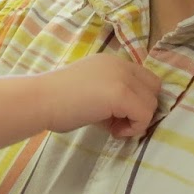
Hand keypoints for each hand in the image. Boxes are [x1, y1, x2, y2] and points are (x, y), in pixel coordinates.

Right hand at [41, 52, 160, 137]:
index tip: (117, 115)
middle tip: (118, 123)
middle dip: (141, 109)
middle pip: (154, 89)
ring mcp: (122, 77)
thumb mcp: (90, 93)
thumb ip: (112, 99)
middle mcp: (120, 64)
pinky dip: (134, 127)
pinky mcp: (121, 94)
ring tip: (113, 128)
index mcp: (112, 62)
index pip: (144, 79)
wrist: (39, 100)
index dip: (137, 100)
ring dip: (137, 120)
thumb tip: (129, 119)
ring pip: (151, 104)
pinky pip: (145, 115)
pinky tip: (114, 131)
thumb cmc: (57, 101)